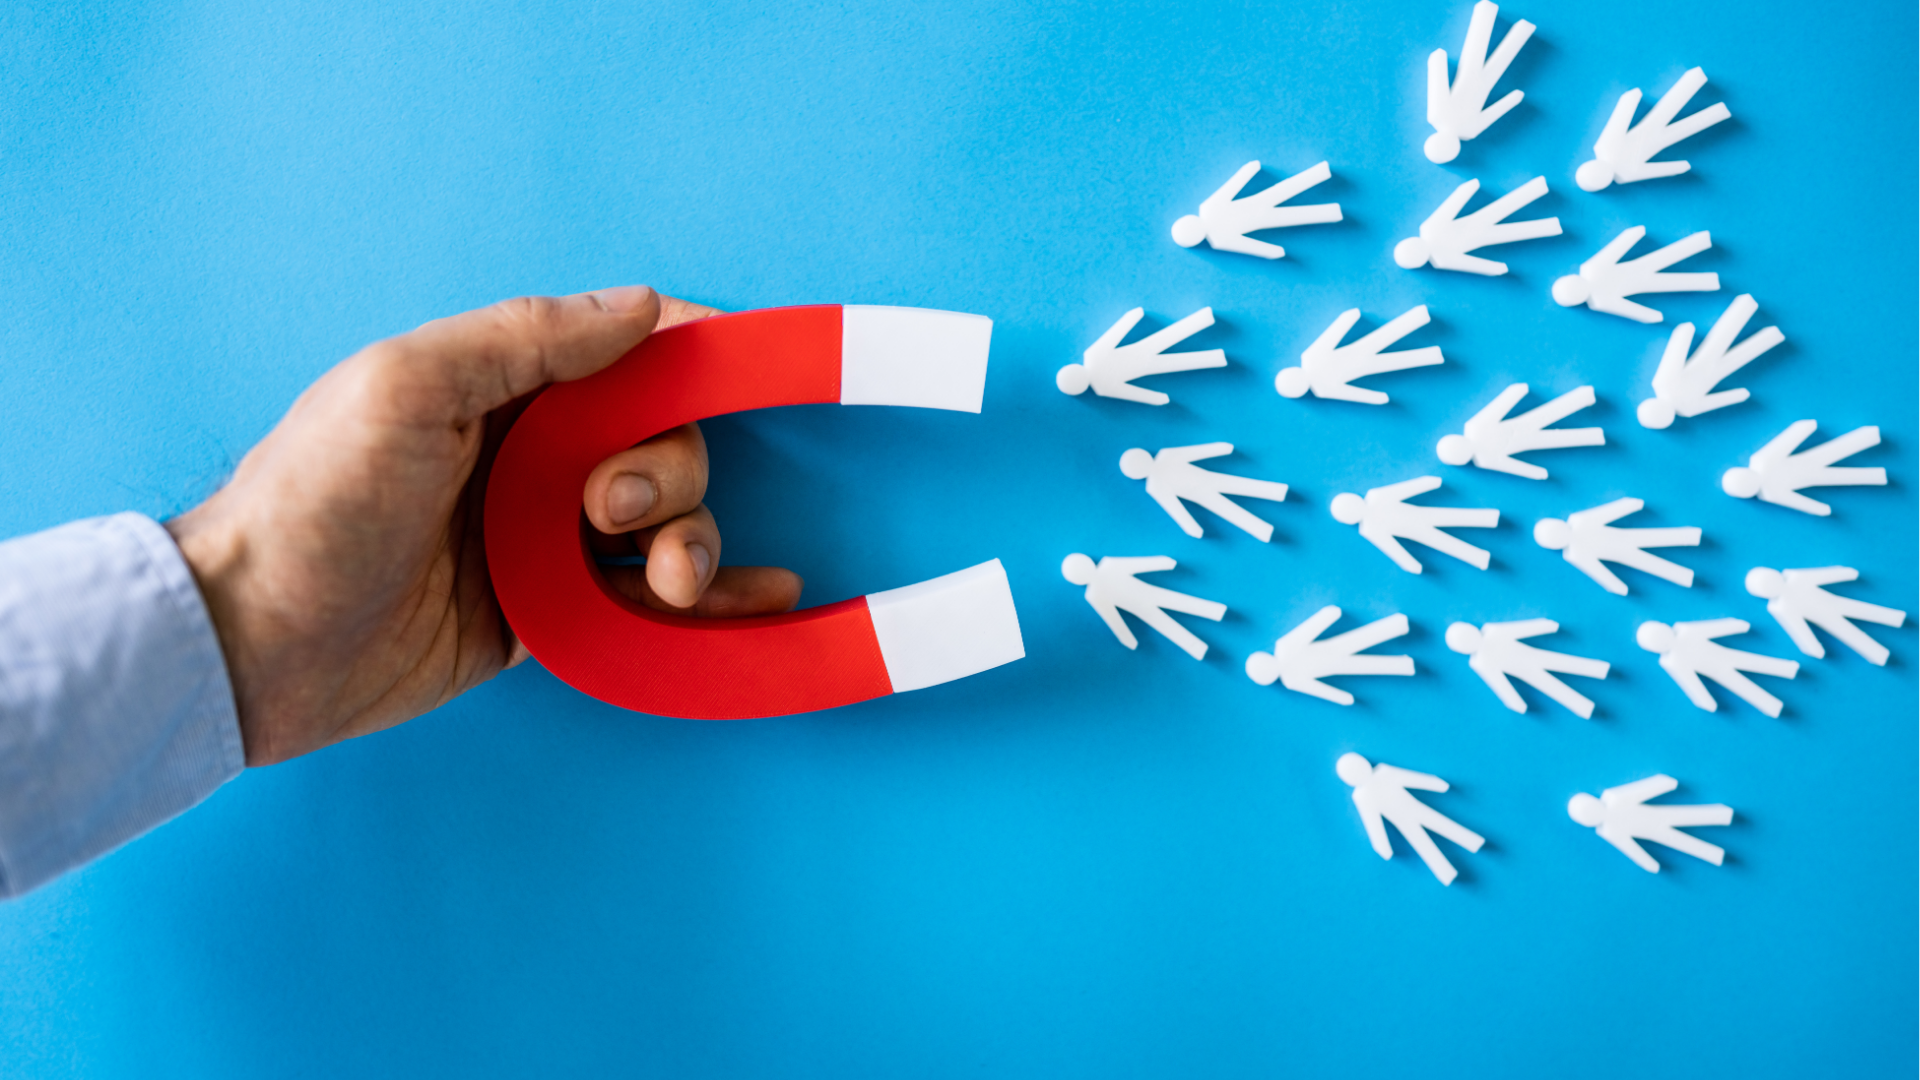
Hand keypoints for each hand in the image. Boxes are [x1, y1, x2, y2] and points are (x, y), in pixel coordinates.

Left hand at [165, 286, 801, 765]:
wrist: (251, 646)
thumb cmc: (312, 503)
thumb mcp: (406, 390)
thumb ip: (525, 339)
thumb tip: (643, 306)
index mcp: (498, 387)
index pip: (623, 352)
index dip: (692, 355)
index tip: (752, 365)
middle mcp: (529, 457)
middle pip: (661, 444)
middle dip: (666, 473)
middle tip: (604, 510)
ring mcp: (541, 539)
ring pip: (666, 523)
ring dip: (691, 542)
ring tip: (663, 579)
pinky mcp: (547, 615)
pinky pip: (644, 599)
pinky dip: (710, 600)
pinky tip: (764, 600)